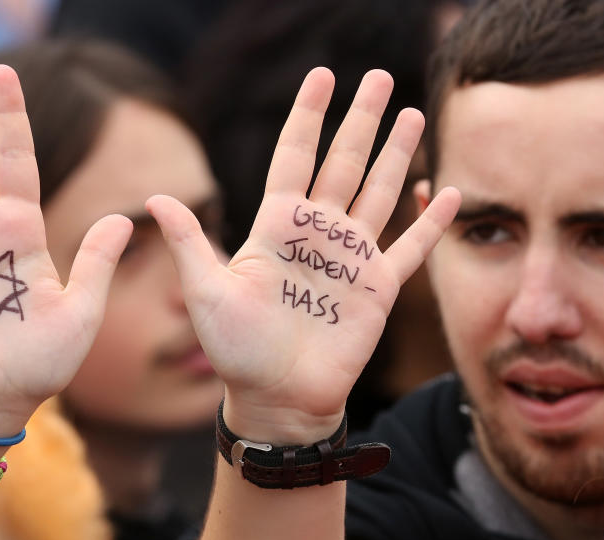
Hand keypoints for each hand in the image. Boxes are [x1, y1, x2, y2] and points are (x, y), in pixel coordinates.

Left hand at [148, 68, 459, 443]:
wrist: (277, 397)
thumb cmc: (236, 350)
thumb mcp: (207, 293)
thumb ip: (191, 243)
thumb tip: (155, 199)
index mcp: (277, 225)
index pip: (294, 155)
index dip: (307, 116)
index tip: (321, 77)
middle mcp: (318, 233)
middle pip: (344, 162)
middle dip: (360, 119)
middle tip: (376, 77)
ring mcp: (352, 257)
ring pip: (379, 192)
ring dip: (397, 153)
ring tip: (411, 113)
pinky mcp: (379, 288)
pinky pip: (411, 248)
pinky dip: (430, 222)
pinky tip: (448, 192)